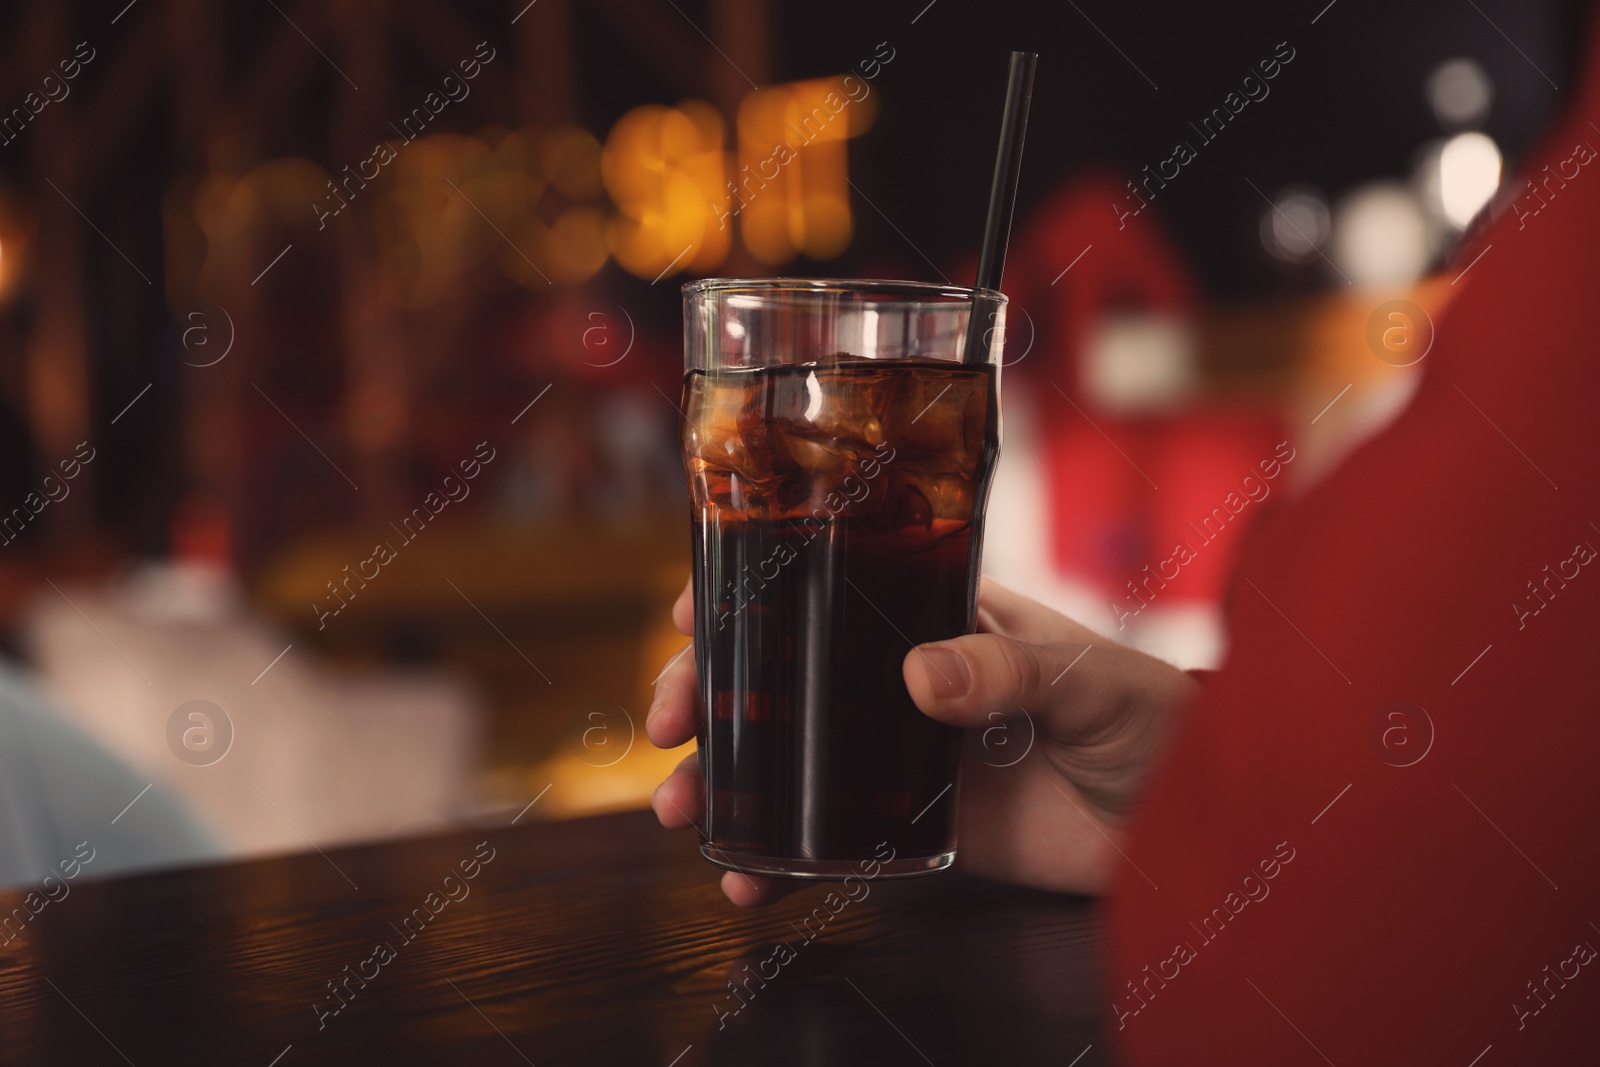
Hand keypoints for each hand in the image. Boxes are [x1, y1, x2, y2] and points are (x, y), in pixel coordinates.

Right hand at [646, 576, 1198, 904]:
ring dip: (727, 780)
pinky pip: (833, 842)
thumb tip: (917, 677)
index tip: (689, 609)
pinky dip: (783, 861)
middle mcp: (901, 680)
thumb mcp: (1085, 675)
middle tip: (667, 725)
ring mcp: (899, 756)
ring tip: (681, 809)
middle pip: (783, 676)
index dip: (752, 594)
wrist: (1184, 819)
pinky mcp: (914, 829)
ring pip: (789, 760)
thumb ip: (1009, 670)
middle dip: (711, 694)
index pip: (829, 589)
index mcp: (938, 618)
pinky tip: (747, 880)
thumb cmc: (1148, 715)